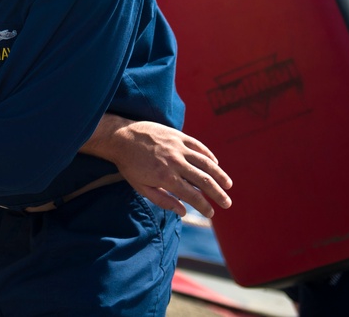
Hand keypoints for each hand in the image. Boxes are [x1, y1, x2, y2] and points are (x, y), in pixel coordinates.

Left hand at [83, 115, 232, 217]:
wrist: (120, 137)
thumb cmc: (129, 165)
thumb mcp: (141, 187)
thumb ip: (163, 200)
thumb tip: (183, 212)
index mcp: (166, 178)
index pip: (192, 196)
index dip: (204, 207)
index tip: (211, 213)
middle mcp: (175, 162)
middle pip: (204, 180)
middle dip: (218, 194)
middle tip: (227, 203)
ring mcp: (178, 147)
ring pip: (206, 162)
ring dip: (220, 175)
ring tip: (228, 185)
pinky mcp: (178, 135)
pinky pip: (198, 146)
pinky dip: (209, 155)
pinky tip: (215, 164)